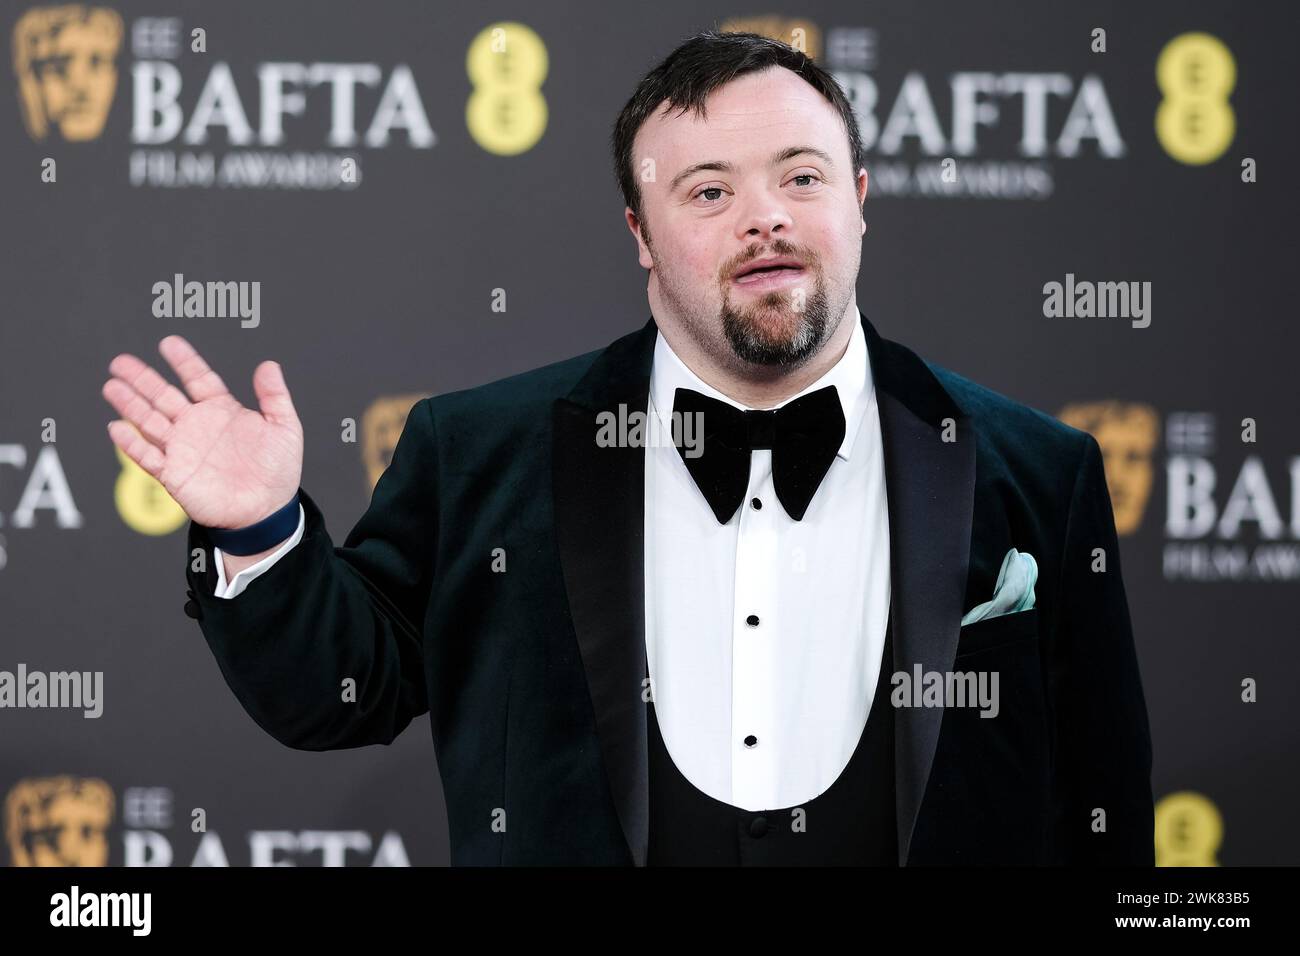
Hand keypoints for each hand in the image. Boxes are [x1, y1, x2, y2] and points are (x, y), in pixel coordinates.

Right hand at [102, 335, 303, 528]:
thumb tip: (269, 364)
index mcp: (222, 410)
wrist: (268, 511)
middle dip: (143, 379)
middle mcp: (197, 426)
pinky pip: (148, 457)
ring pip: (150, 421)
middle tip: (120, 362)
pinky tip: (118, 427)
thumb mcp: (285, 428)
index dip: (184, 361)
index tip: (169, 343)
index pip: (198, 379)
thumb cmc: (278, 470)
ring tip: (112, 387)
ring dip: (130, 405)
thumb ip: (275, 396)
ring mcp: (183, 449)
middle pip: (164, 396)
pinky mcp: (174, 474)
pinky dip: (132, 443)